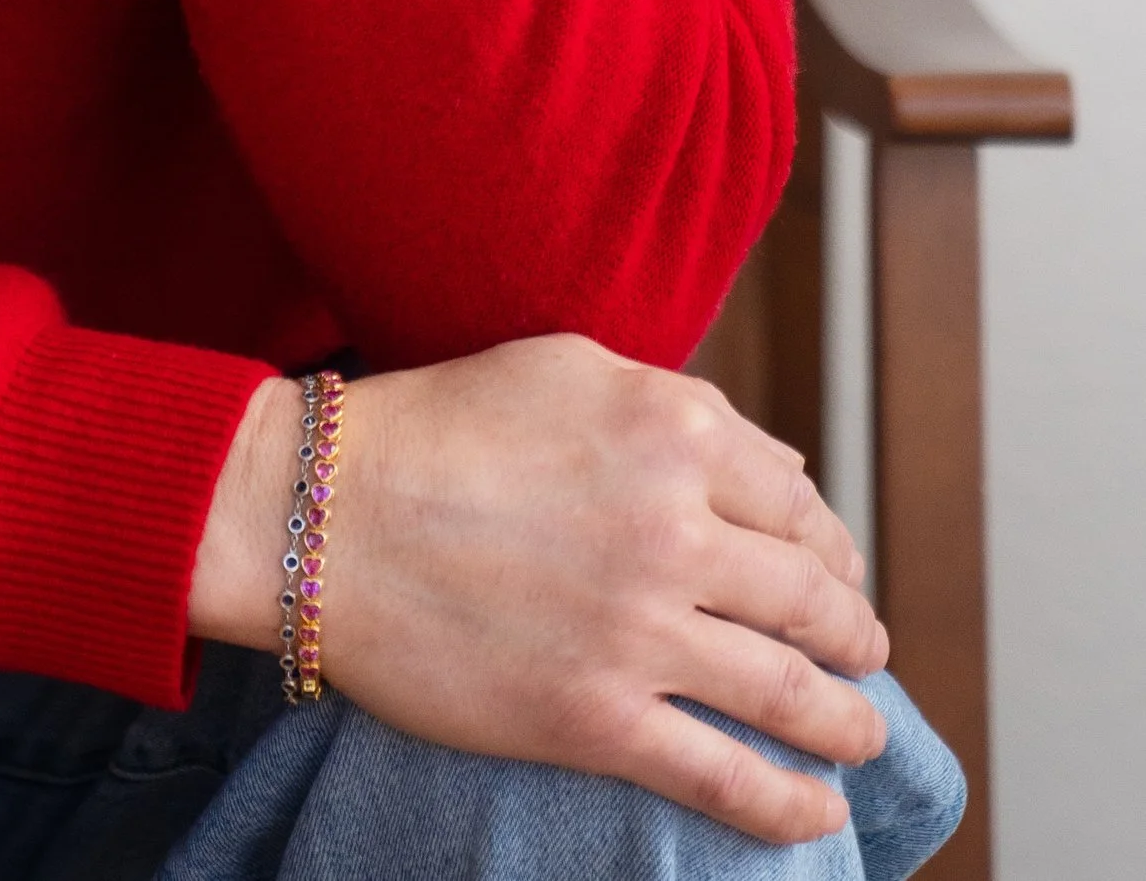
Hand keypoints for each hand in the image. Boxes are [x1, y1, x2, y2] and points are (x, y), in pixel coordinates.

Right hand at [187, 339, 889, 846]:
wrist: (322, 513)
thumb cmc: (435, 426)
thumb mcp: (567, 370)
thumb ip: (682, 407)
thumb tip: (787, 476)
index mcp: (671, 431)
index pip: (800, 506)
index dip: (833, 551)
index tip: (836, 575)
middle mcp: (673, 528)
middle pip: (813, 599)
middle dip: (853, 636)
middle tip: (861, 655)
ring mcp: (639, 629)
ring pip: (792, 693)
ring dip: (847, 724)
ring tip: (860, 737)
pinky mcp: (597, 718)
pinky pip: (727, 777)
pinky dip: (789, 805)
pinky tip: (818, 811)